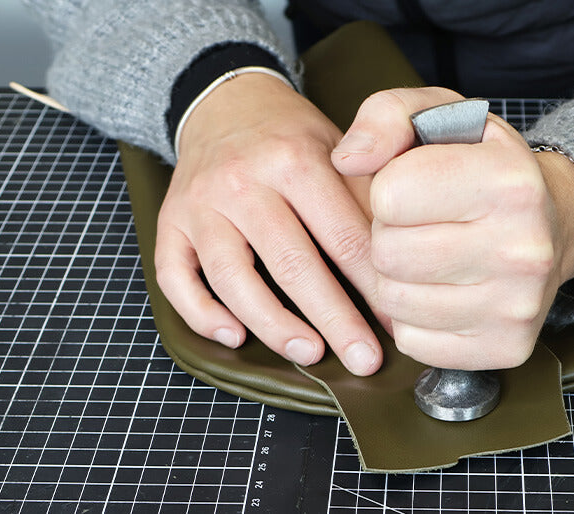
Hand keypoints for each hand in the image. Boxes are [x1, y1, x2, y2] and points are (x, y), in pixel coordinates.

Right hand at [155, 73, 383, 375]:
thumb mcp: (339, 147)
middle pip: (293, 265)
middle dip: (335, 320)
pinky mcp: (170, 223)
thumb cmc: (292, 136)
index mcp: (295, 160)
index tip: (397, 323)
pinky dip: (202, 314)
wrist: (226, 104)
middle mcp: (242, 182)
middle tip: (364, 360)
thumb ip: (368, 197)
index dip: (375, 287)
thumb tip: (404, 265)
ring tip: (311, 353)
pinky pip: (175, 278)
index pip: (343, 236)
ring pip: (233, 280)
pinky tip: (235, 336)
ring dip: (274, 325)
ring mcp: (200, 205)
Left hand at [332, 88, 573, 369]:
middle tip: (421, 224)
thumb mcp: (438, 117)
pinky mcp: (506, 348)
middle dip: (388, 234)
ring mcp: (518, 306)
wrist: (553, 223)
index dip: (387, 188)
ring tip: (429, 254)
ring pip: (393, 302)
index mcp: (508, 181)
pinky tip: (442, 290)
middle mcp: (523, 248)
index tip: (415, 185)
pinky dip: (414, 319)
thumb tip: (347, 161)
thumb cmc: (479, 166)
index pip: (390, 195)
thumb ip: (384, 117)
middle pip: (387, 253)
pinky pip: (412, 342)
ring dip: (396, 278)